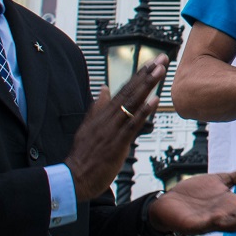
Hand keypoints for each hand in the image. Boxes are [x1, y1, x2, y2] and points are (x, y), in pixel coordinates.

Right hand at [64, 56, 166, 199]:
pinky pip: (133, 124)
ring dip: (147, 86)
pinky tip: (154, 100)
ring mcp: (113, 129)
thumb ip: (97, 107)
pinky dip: (144, 112)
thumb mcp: (87, 126)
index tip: (151, 63)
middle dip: (146, 74)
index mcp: (102, 114)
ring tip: (159, 71)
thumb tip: (102, 89)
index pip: (123, 90)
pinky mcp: (117, 143)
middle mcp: (108, 118)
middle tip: (161, 59)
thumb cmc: (83, 155)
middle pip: (130, 91)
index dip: (138, 76)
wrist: (74, 177)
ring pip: (132, 103)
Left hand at [145, 161, 235, 234]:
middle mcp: (228, 215)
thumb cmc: (195, 195)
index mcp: (235, 205)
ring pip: (232, 222)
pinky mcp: (196, 224)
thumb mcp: (223, 181)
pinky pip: (207, 224)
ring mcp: (213, 221)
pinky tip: (220, 216)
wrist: (167, 204)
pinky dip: (214, 221)